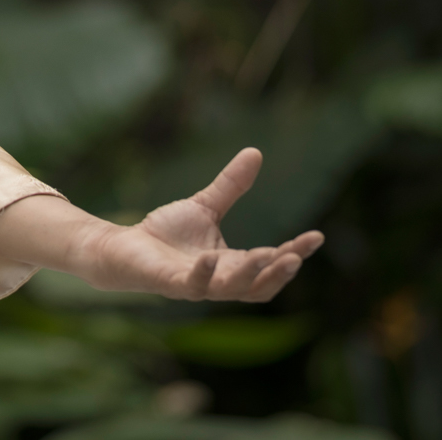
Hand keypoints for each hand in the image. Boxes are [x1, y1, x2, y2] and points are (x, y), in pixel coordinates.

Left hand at [82, 148, 324, 300]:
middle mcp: (221, 280)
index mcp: (234, 264)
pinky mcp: (170, 283)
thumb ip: (231, 186)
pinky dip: (203, 273)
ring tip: (267, 254)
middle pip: (260, 286)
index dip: (295, 252)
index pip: (272, 263)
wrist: (125, 246)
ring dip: (250, 274)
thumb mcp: (206, 206)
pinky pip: (191, 285)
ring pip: (232, 290)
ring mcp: (197, 285)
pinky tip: (210, 257)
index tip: (317, 236)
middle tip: (297, 256)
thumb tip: (256, 152)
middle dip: (280, 272)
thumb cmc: (167, 233)